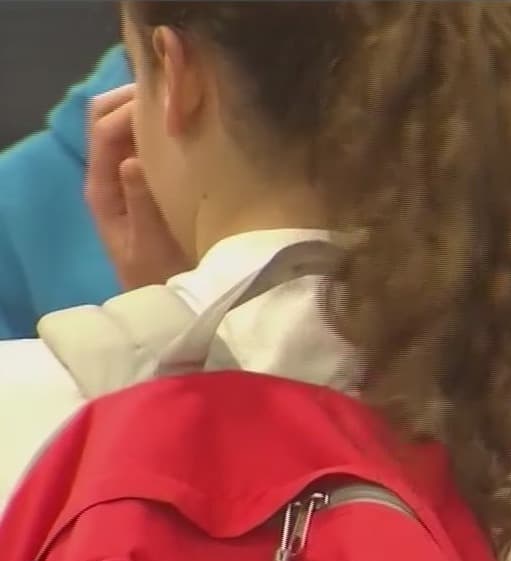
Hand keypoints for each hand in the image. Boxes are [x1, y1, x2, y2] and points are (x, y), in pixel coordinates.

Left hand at [84, 84, 188, 289]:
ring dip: (151, 109)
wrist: (170, 303)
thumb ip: (141, 204)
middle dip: (137, 97)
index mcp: (103, 188)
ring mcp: (128, 176)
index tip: (173, 102)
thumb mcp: (152, 246)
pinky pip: (149, 140)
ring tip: (188, 104)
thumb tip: (134, 160)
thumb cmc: (161, 279)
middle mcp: (109, 175)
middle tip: (180, 92)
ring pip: (127, 123)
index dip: (132, 108)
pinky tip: (193, 127)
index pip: (105, 129)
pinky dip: (165, 126)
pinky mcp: (149, 179)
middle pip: (108, 116)